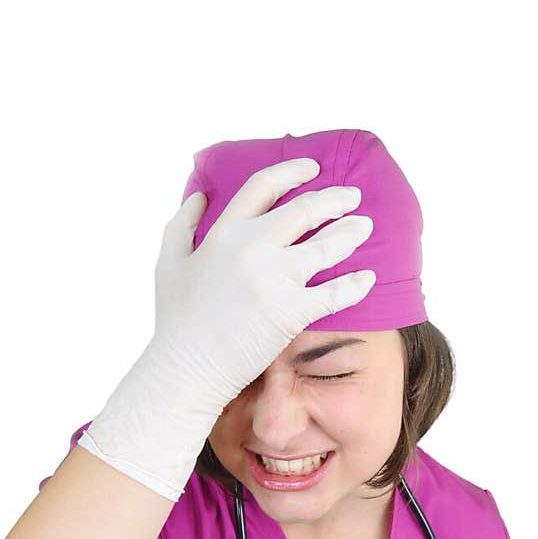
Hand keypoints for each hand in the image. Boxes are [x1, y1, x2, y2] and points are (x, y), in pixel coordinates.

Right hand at [79, 158, 375, 498]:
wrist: (184, 369)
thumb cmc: (174, 324)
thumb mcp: (168, 263)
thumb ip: (181, 224)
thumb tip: (198, 195)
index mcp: (224, 232)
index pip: (264, 187)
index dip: (292, 172)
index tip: (313, 169)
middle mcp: (251, 247)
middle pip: (304, 210)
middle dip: (334, 199)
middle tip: (352, 198)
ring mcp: (273, 278)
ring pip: (325, 245)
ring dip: (350, 232)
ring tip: (365, 227)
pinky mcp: (290, 312)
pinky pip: (335, 293)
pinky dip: (356, 285)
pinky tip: (369, 278)